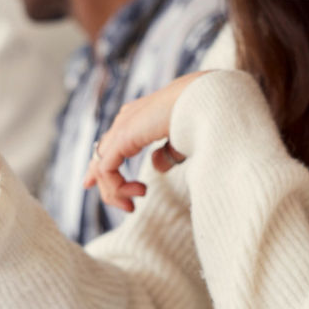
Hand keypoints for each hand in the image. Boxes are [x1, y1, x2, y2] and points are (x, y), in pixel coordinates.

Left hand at [81, 71, 208, 211]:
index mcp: (140, 116)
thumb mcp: (182, 139)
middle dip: (108, 186)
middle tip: (129, 208)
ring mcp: (122, 126)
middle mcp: (127, 118)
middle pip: (102, 156)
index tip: (121, 190)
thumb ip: (168, 153)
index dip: (107, 169)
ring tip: (134, 205)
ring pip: (101, 166)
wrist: (207, 101)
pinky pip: (106, 169)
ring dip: (115, 191)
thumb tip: (156, 165)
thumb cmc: (202, 115)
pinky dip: (117, 187)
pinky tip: (140, 193)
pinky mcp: (122, 136)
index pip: (113, 144)